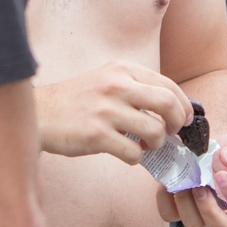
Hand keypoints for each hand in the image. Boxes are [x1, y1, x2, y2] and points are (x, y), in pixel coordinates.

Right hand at [34, 61, 192, 163]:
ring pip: (155, 131)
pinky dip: (136, 157)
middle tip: (171, 133)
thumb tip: (172, 108)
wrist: (41, 113)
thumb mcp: (107, 79)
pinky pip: (134, 152)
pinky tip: (126, 153)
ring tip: (144, 144)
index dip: (184, 105)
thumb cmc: (77, 100)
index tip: (185, 119)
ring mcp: (106, 110)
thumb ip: (136, 87)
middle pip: (168, 104)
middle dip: (177, 123)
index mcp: (122, 69)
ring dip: (156, 144)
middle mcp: (116, 86)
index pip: (168, 85)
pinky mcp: (97, 135)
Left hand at [156, 132, 226, 226]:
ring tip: (184, 183)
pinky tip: (168, 183)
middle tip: (200, 187)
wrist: (210, 146)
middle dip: (208, 210)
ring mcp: (202, 213)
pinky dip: (166, 201)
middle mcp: (226, 213)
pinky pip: (170, 214)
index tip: (221, 175)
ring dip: (186, 206)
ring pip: (193, 224)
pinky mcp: (180, 208)